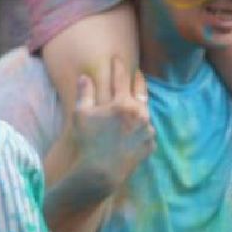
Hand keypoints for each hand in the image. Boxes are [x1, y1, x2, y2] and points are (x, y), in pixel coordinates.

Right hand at [70, 56, 154, 191]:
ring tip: (136, 103)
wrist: (100, 173)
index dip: (119, 66)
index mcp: (123, 103)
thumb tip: (84, 76)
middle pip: (141, 90)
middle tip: (137, 72)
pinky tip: (136, 129)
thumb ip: (84, 93)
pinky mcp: (150, 145)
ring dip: (140, 107)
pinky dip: (141, 129)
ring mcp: (147, 130)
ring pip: (145, 113)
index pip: (122, 78)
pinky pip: (146, 132)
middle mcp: (140, 113)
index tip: (118, 58)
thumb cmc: (87, 142)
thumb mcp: (81, 115)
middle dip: (138, 80)